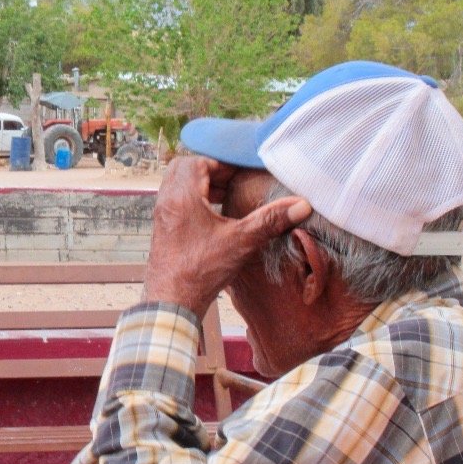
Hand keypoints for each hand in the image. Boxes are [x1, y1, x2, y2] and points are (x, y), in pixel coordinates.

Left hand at [142, 155, 311, 317]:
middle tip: (233, 180)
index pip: (198, 162)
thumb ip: (269, 220)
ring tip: (226, 195)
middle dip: (210, 170)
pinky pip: (175, 201)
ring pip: (178, 185)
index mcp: (181, 197)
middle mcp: (166, 201)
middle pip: (184, 168)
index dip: (222, 163)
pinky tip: (213, 215)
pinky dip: (193, 199)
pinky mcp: (162, 229)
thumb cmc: (201, 271)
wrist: (171, 302)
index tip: (242, 171)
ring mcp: (161, 215)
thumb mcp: (241, 242)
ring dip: (201, 184)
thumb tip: (301, 205)